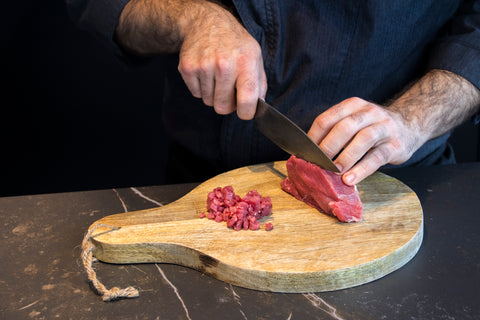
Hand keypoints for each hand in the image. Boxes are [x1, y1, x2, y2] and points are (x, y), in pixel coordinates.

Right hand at [178, 3, 266, 119]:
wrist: (207, 22)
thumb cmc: (235, 42)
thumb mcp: (255, 56)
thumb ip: (259, 83)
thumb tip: (258, 106)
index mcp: (245, 62)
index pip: (247, 101)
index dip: (246, 113)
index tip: (245, 111)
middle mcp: (224, 64)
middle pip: (223, 107)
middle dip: (227, 104)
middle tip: (228, 90)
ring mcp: (204, 66)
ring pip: (208, 101)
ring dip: (213, 94)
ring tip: (217, 76)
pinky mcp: (188, 68)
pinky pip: (196, 94)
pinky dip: (201, 88)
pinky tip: (206, 72)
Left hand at [308, 97, 419, 185]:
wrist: (409, 126)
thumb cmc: (372, 128)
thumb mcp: (354, 122)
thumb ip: (335, 133)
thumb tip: (309, 155)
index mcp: (352, 106)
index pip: (327, 119)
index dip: (314, 137)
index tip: (305, 154)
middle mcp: (368, 112)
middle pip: (344, 127)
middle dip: (328, 146)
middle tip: (317, 164)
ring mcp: (384, 127)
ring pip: (363, 139)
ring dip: (345, 157)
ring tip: (334, 172)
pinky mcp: (395, 145)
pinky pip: (377, 157)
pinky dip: (362, 169)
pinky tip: (350, 179)